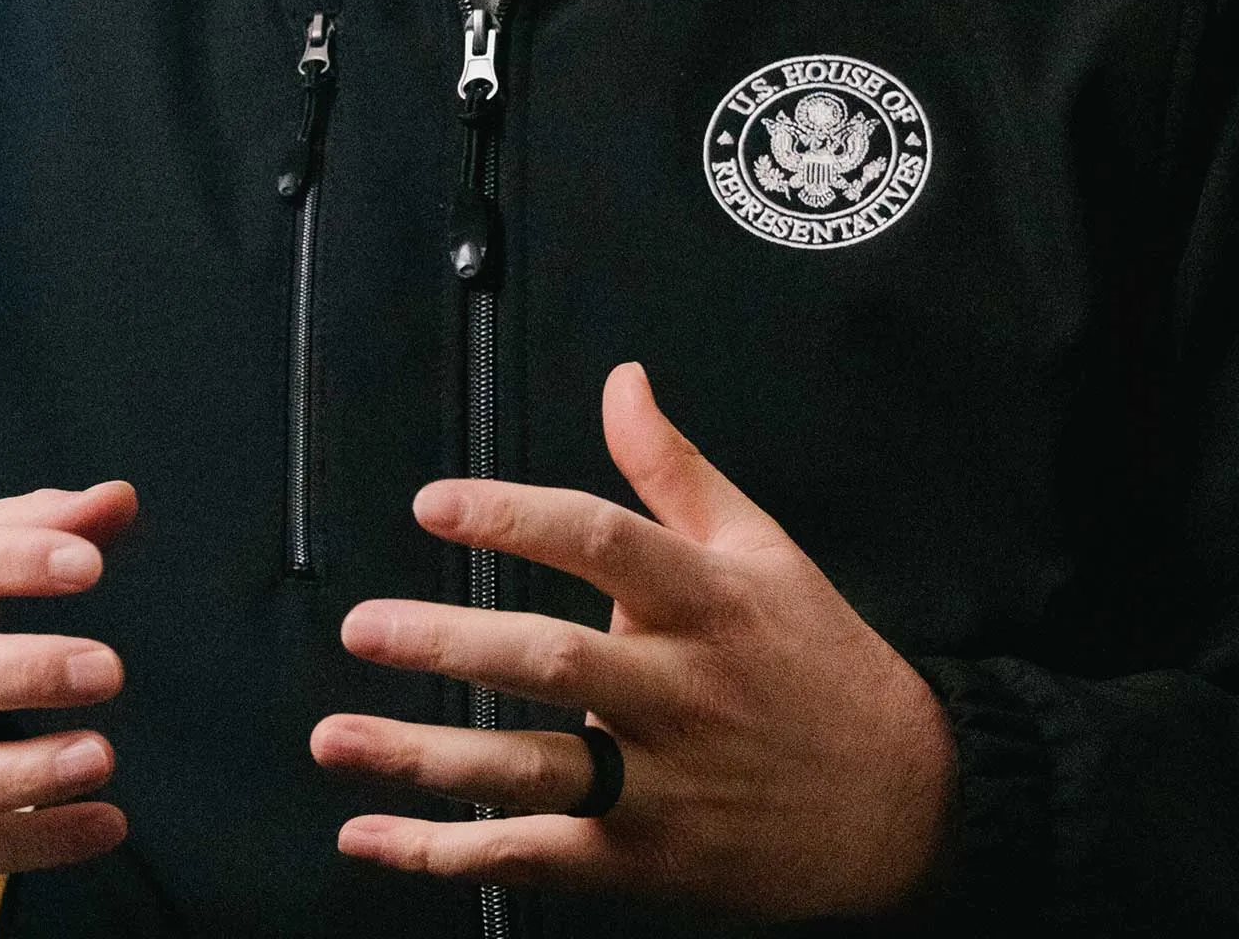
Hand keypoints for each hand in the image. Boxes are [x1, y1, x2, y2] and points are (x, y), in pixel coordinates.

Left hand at [312, 364, 955, 920]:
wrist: (903, 804)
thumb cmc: (819, 660)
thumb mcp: (759, 546)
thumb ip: (673, 466)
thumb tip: (621, 378)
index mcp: (706, 601)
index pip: (601, 542)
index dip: (514, 518)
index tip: (434, 504)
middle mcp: (680, 691)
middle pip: (553, 662)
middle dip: (448, 645)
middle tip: (362, 629)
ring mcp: (662, 785)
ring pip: (531, 771)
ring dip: (424, 759)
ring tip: (335, 738)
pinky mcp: (647, 860)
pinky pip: (534, 857)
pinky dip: (447, 852)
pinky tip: (372, 836)